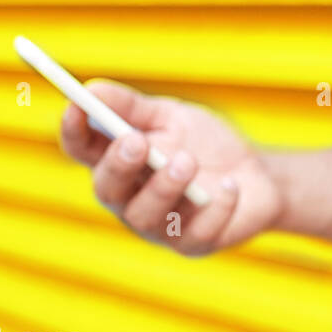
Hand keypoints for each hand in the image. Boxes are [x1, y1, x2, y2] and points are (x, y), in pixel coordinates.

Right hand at [60, 81, 282, 254]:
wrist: (257, 176)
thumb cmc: (205, 145)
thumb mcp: (172, 118)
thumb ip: (134, 107)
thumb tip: (93, 88)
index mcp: (118, 162)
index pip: (82, 150)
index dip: (73, 131)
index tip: (77, 105)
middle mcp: (130, 198)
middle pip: (107, 190)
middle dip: (119, 165)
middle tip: (137, 141)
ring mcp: (161, 225)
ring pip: (145, 217)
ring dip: (163, 187)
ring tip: (187, 161)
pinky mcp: (194, 243)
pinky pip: (197, 234)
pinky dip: (215, 208)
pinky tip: (229, 185)